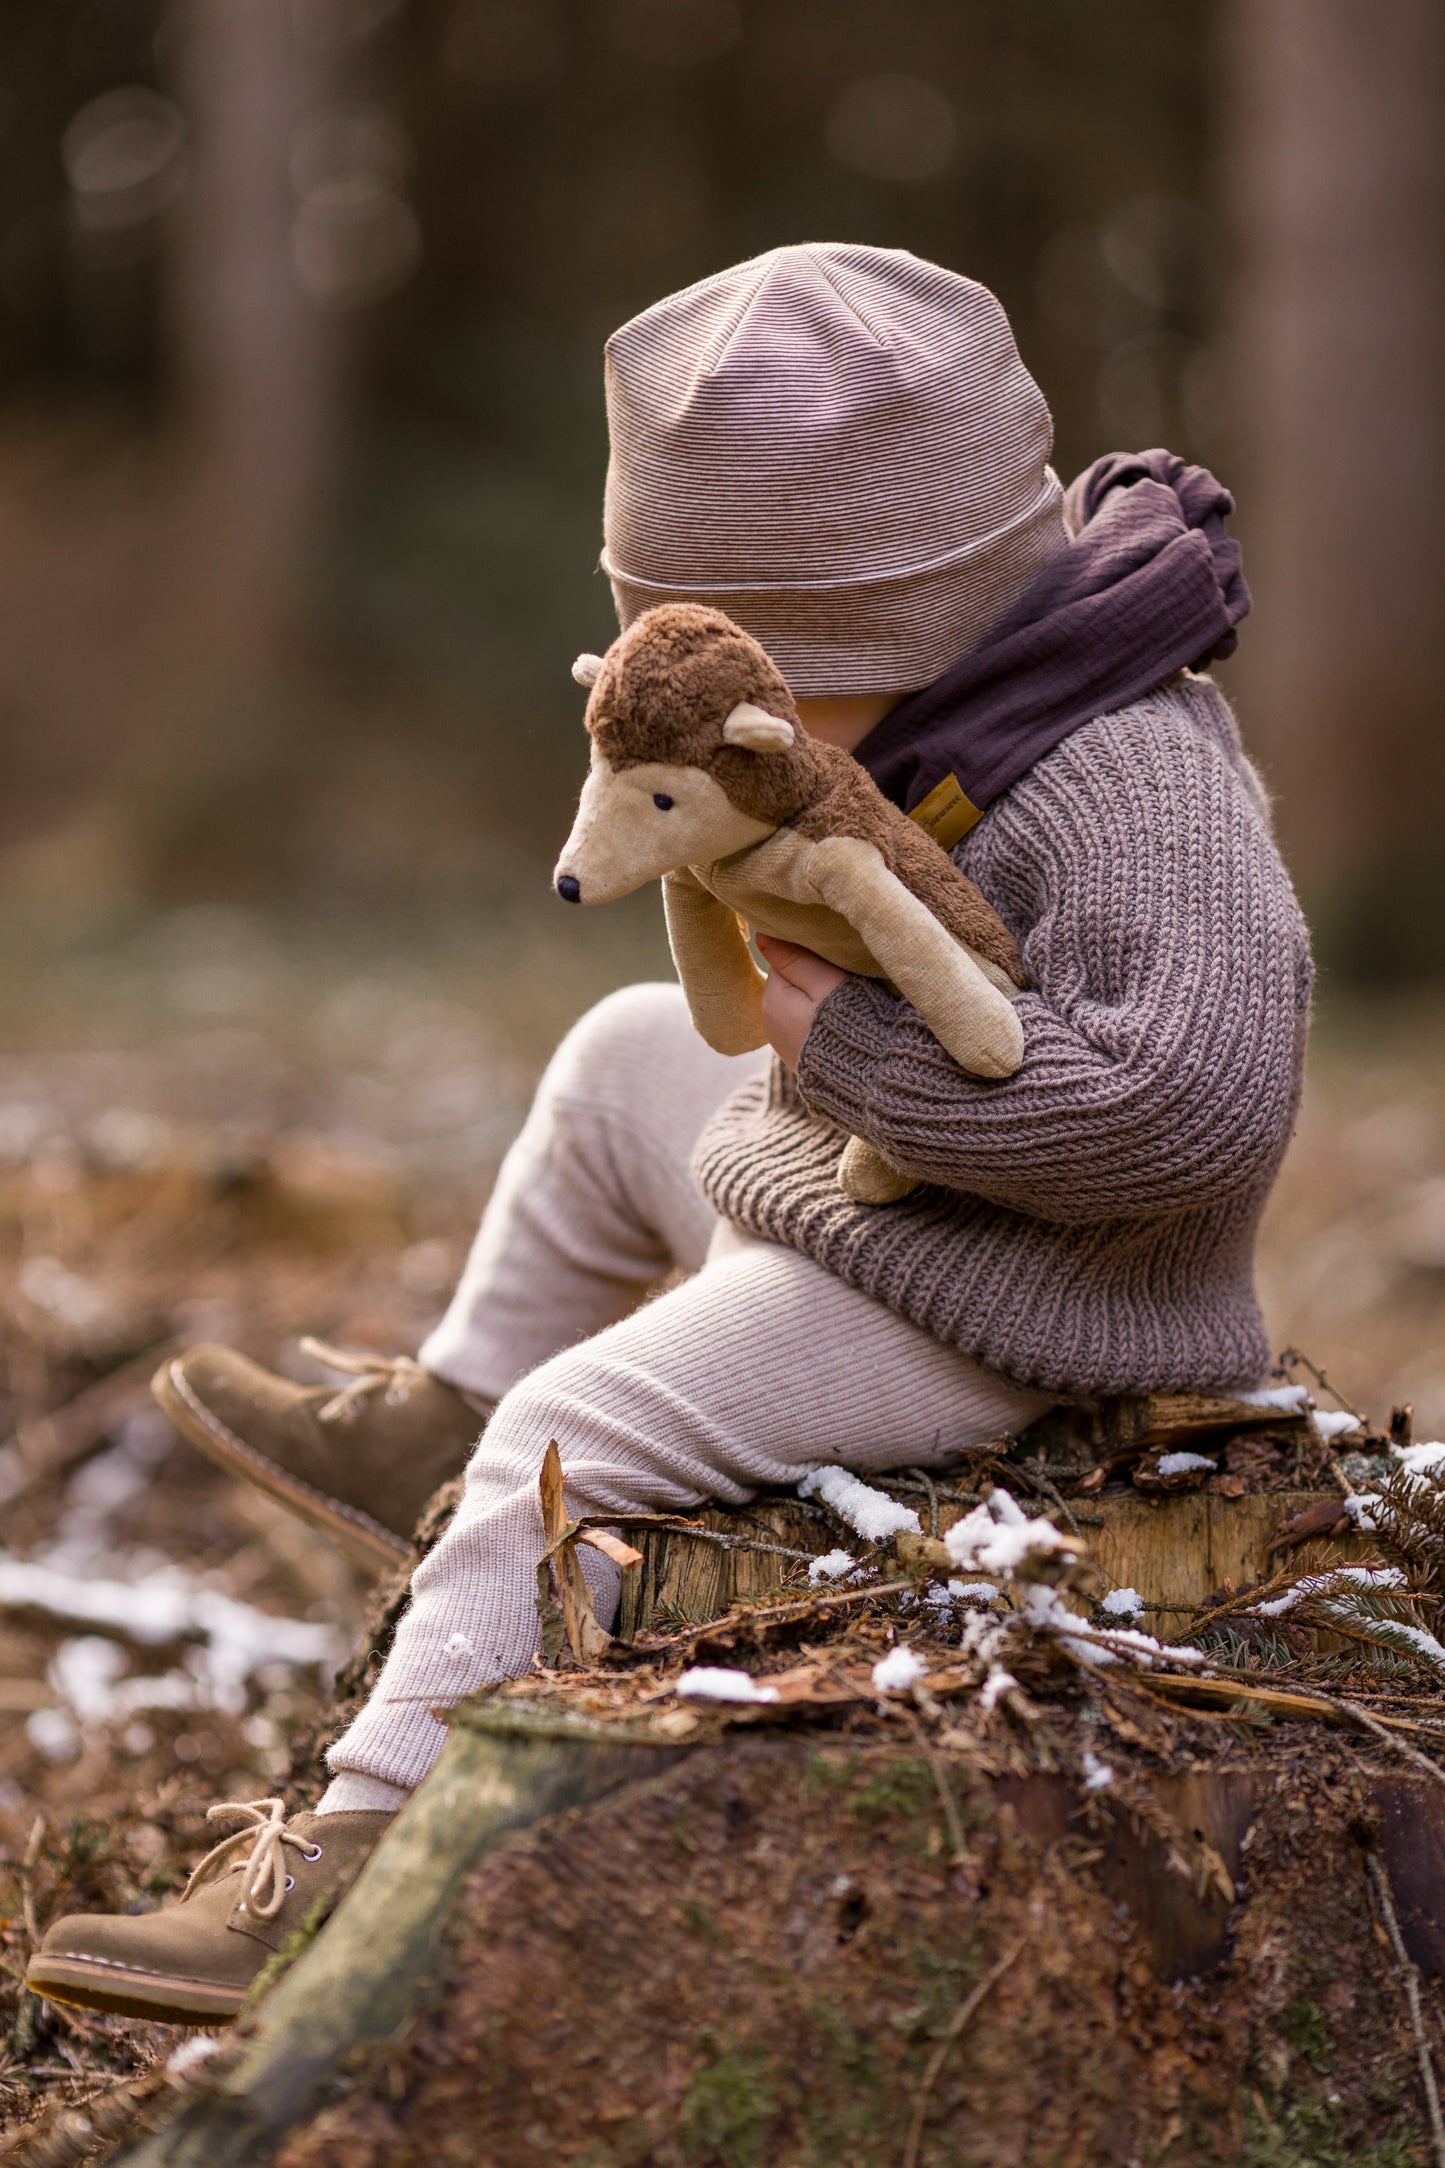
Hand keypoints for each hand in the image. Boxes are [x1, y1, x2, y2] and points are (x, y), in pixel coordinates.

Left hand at [756, 934, 846, 1070]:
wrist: (870, 1078)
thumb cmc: (851, 1024)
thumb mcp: (826, 983)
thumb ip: (795, 958)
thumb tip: (761, 934)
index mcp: (772, 998)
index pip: (786, 958)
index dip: (813, 953)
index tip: (837, 960)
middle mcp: (769, 1020)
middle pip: (791, 980)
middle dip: (814, 976)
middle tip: (845, 981)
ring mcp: (782, 1041)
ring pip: (799, 1002)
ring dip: (818, 998)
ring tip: (845, 1004)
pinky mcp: (798, 1055)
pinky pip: (805, 1024)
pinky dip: (819, 1019)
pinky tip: (839, 1024)